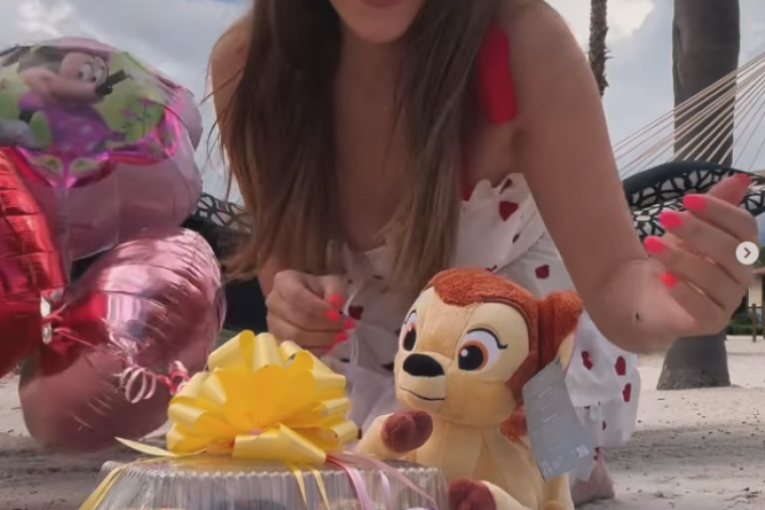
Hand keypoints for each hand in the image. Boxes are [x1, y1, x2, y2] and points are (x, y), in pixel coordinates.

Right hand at [266, 270, 354, 353]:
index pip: (297, 296)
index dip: (318, 308)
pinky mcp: (277, 342)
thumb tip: (334, 306)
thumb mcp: (330, 283)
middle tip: (345, 328)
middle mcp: (273, 303)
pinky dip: (315, 350)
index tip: (338, 316)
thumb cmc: (317, 290)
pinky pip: (295, 351)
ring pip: (295, 337)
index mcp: (283, 282)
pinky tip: (329, 345)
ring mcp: (272, 324)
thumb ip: (335, 291)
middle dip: (325, 326)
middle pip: (298, 319)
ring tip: (340, 337)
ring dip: (322, 340)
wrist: (304, 300)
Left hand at [640, 173, 757, 343]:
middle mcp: (741, 277)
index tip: (686, 199)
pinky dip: (686, 293)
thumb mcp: (687, 229)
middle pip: (732, 252)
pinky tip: (666, 279)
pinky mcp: (710, 324)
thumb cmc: (673, 261)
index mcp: (742, 251)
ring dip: (682, 259)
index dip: (719, 211)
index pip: (745, 227)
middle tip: (665, 217)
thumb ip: (713, 207)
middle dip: (698, 231)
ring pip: (716, 279)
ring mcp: (728, 302)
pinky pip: (705, 310)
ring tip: (651, 244)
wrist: (643, 299)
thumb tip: (740, 178)